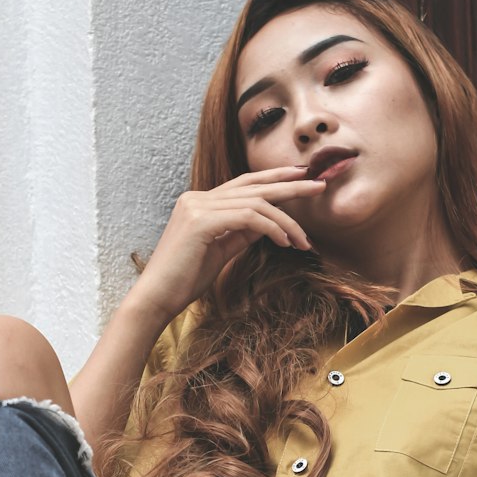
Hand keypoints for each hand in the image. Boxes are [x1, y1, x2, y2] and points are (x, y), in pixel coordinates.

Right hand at [130, 167, 326, 324]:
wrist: (156, 298)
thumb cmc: (185, 280)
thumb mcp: (219, 252)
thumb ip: (239, 233)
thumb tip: (265, 224)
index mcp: (199, 202)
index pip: (244, 184)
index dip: (274, 179)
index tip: (301, 178)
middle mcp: (196, 198)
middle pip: (253, 186)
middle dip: (290, 186)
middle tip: (319, 186)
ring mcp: (197, 207)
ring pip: (255, 203)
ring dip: (286, 222)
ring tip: (304, 240)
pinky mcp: (201, 222)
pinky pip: (248, 218)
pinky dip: (272, 229)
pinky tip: (285, 243)